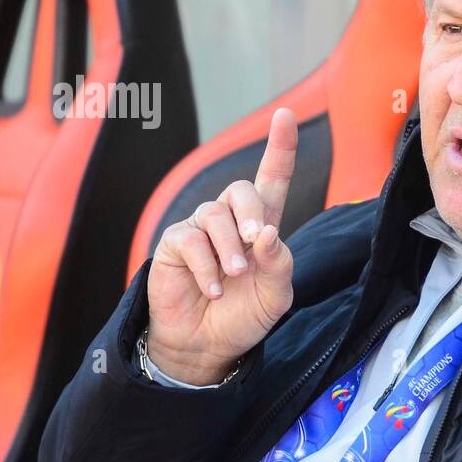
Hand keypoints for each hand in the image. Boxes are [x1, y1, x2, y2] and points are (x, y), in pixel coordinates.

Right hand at [146, 108, 297, 384]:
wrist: (208, 346)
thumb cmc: (245, 316)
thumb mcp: (276, 294)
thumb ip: (278, 262)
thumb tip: (266, 233)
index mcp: (262, 227)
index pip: (272, 180)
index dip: (279, 148)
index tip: (285, 116)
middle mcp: (230, 220)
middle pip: (243, 190)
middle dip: (253, 214)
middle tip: (256, 245)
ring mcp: (200, 229)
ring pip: (216, 214)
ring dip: (230, 248)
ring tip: (234, 277)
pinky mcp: (175, 244)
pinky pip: (191, 240)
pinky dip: (207, 266)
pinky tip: (214, 288)